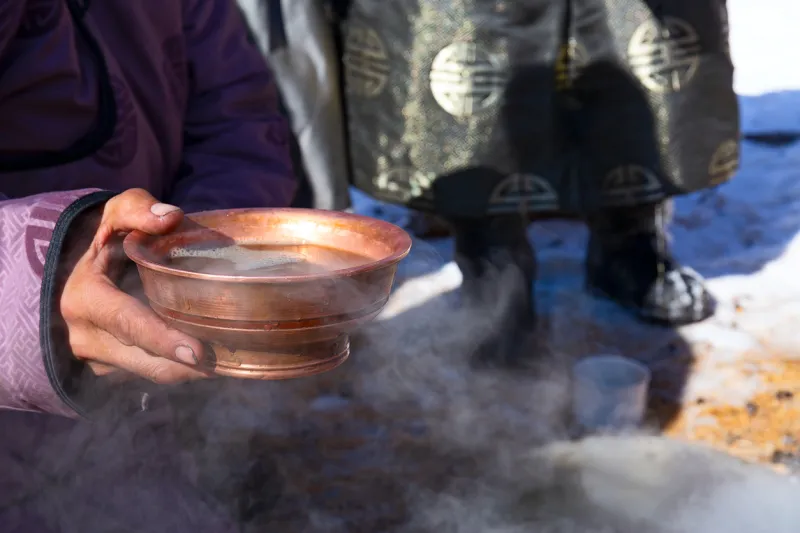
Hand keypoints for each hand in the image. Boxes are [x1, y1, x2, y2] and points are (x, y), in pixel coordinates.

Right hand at [60, 188, 211, 383]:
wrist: (93, 269)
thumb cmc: (114, 238)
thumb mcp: (119, 213)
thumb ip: (138, 208)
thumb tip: (169, 218)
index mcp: (85, 298)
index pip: (128, 323)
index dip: (163, 339)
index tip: (198, 351)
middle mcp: (85, 336)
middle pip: (147, 360)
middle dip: (188, 365)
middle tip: (229, 359)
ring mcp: (98, 360)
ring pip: (153, 374)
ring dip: (190, 371)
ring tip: (227, 359)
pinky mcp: (113, 372)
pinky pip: (152, 376)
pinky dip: (182, 369)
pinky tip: (209, 359)